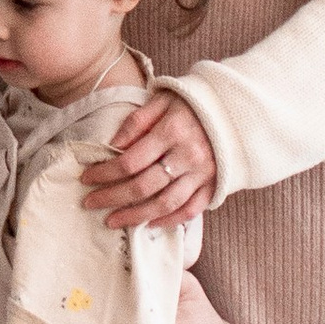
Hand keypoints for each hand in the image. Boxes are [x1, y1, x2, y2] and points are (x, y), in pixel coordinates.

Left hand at [81, 86, 217, 232]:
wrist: (238, 110)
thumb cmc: (194, 103)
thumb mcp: (163, 99)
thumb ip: (137, 121)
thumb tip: (112, 146)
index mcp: (172, 131)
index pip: (130, 160)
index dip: (105, 173)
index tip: (86, 178)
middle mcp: (188, 155)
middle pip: (143, 186)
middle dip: (112, 197)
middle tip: (90, 203)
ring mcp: (203, 174)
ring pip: (164, 203)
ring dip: (135, 216)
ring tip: (112, 221)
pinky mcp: (214, 186)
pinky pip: (190, 210)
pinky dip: (168, 221)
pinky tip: (148, 224)